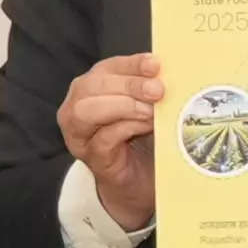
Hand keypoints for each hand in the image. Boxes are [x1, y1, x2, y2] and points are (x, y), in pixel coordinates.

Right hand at [59, 53, 162, 230]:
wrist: (140, 183)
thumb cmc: (144, 140)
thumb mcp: (149, 107)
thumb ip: (152, 89)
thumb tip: (171, 73)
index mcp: (93, 88)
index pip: (106, 68)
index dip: (130, 64)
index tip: (155, 64)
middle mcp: (77, 107)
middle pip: (92, 85)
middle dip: (128, 84)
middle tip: (158, 90)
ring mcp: (80, 135)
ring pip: (86, 110)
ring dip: (123, 106)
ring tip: (152, 111)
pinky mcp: (92, 158)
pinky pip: (102, 138)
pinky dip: (126, 128)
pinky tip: (147, 127)